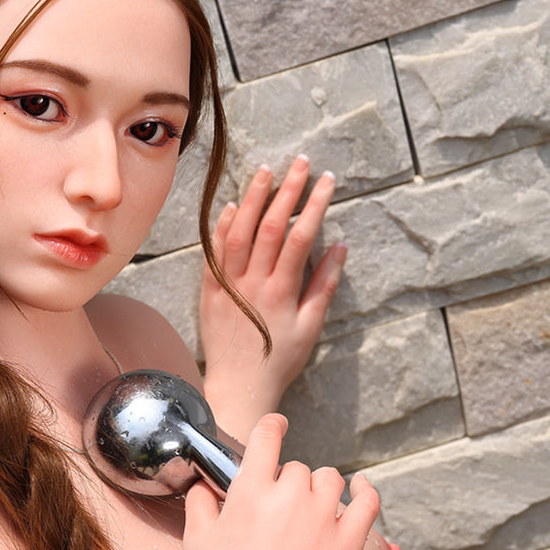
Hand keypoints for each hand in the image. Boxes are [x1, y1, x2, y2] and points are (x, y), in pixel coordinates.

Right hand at [183, 413, 378, 549]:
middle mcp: (290, 497)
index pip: (266, 437)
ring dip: (319, 487)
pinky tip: (360, 487)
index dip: (272, 427)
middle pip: (297, 467)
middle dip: (287, 482)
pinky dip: (365, 489)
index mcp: (250, 491)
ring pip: (329, 479)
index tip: (276, 427)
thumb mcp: (196, 544)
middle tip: (278, 509)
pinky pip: (367, 502)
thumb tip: (205, 486)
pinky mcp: (348, 544)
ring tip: (308, 510)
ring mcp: (323, 519)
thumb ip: (200, 505)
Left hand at [200, 156, 345, 437]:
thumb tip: (339, 246)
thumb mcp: (311, 327)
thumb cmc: (279, 361)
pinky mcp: (209, 293)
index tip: (326, 179)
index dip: (314, 203)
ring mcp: (228, 286)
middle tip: (300, 162)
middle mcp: (253, 284)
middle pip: (269, 225)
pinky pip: (213, 253)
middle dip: (287, 189)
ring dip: (252, 198)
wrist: (239, 387)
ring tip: (265, 171)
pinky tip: (229, 205)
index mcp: (282, 291)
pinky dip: (221, 227)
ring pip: (238, 232)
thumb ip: (324, 285)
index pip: (300, 235)